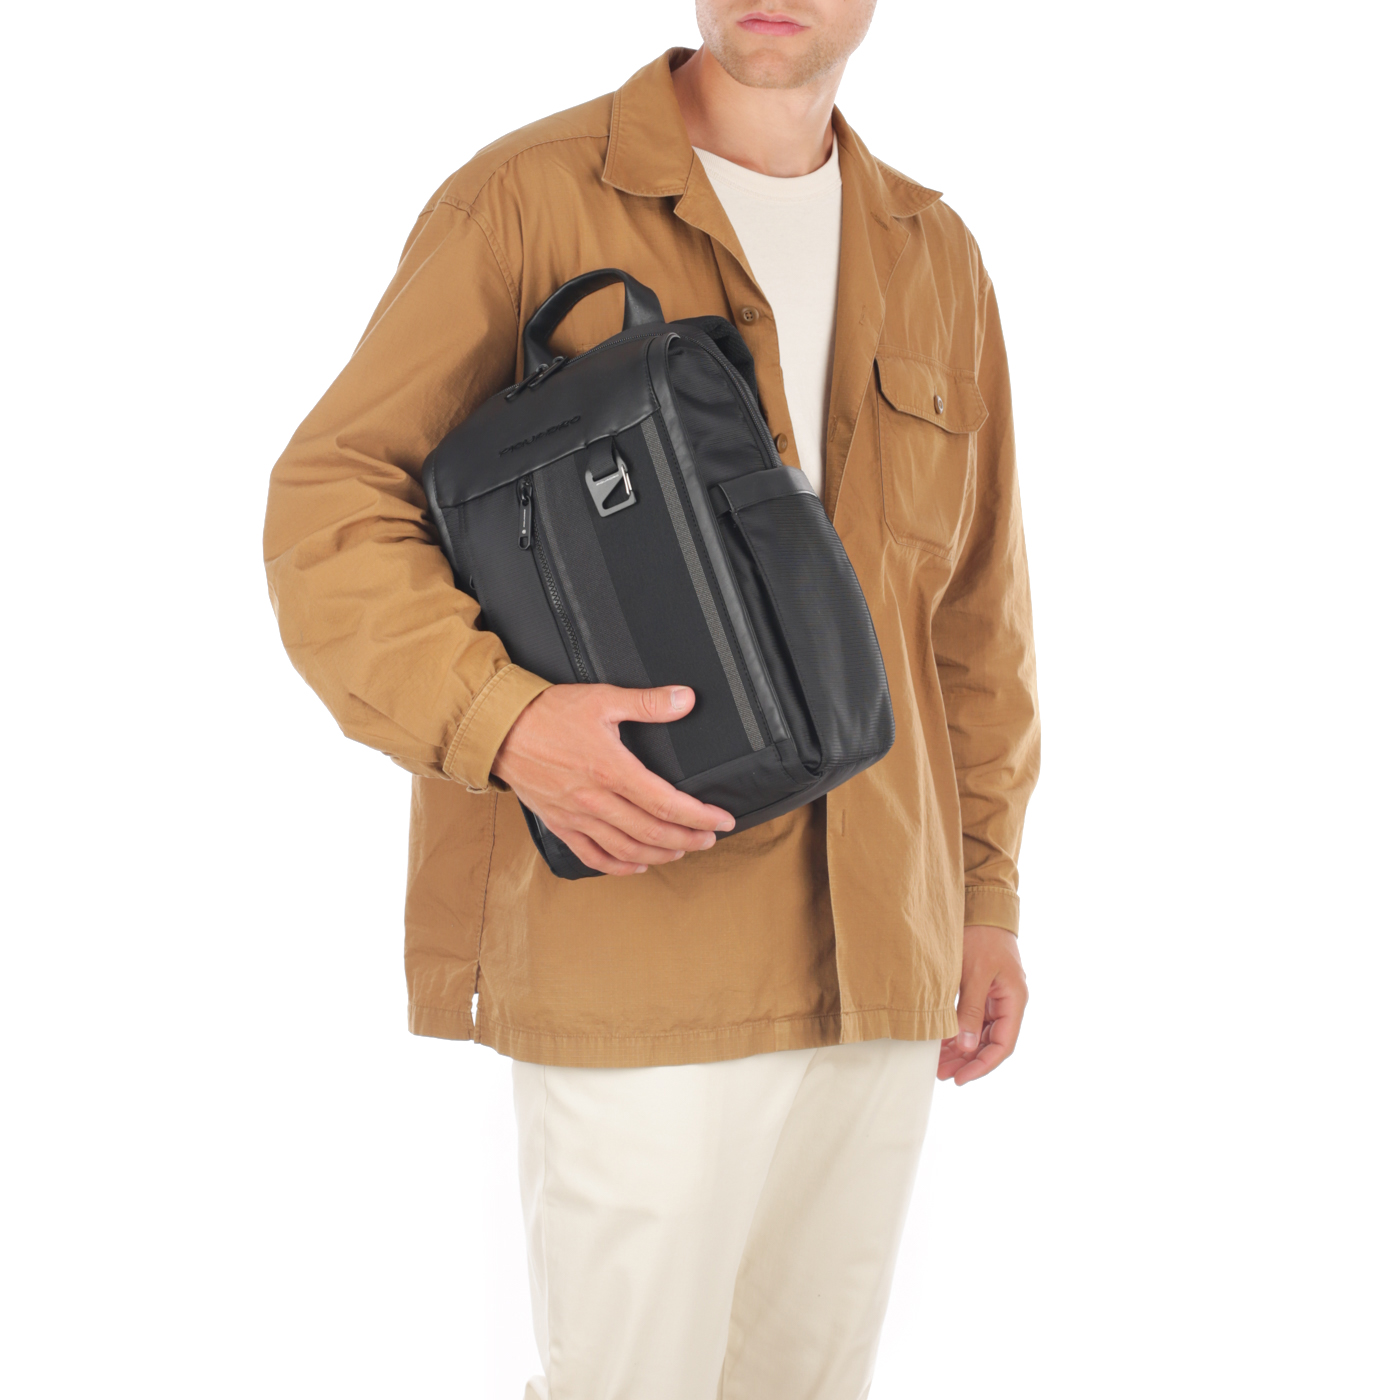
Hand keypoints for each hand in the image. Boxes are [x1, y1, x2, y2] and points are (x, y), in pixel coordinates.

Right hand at [491, 683, 734, 875]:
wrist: (499, 729)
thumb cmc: (548, 712)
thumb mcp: (602, 699)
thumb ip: (648, 703)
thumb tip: (686, 699)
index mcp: (612, 770)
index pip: (666, 803)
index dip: (699, 816)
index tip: (721, 820)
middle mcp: (596, 800)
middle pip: (653, 833)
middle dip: (688, 839)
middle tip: (710, 839)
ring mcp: (577, 816)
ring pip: (627, 850)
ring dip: (660, 855)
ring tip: (683, 851)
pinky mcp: (560, 824)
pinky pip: (592, 856)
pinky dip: (618, 866)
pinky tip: (637, 865)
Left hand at [938, 925, 1027, 1084]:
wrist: (981, 907)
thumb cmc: (981, 937)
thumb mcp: (974, 974)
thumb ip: (970, 1010)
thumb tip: (967, 1047)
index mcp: (1014, 1000)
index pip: (1003, 1045)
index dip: (983, 1065)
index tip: (960, 1079)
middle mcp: (1009, 1003)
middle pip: (991, 1043)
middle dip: (968, 1061)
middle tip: (942, 1074)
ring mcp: (996, 998)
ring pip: (981, 1034)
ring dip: (962, 1050)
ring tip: (938, 1064)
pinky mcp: (983, 991)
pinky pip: (974, 1021)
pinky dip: (959, 1033)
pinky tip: (942, 1044)